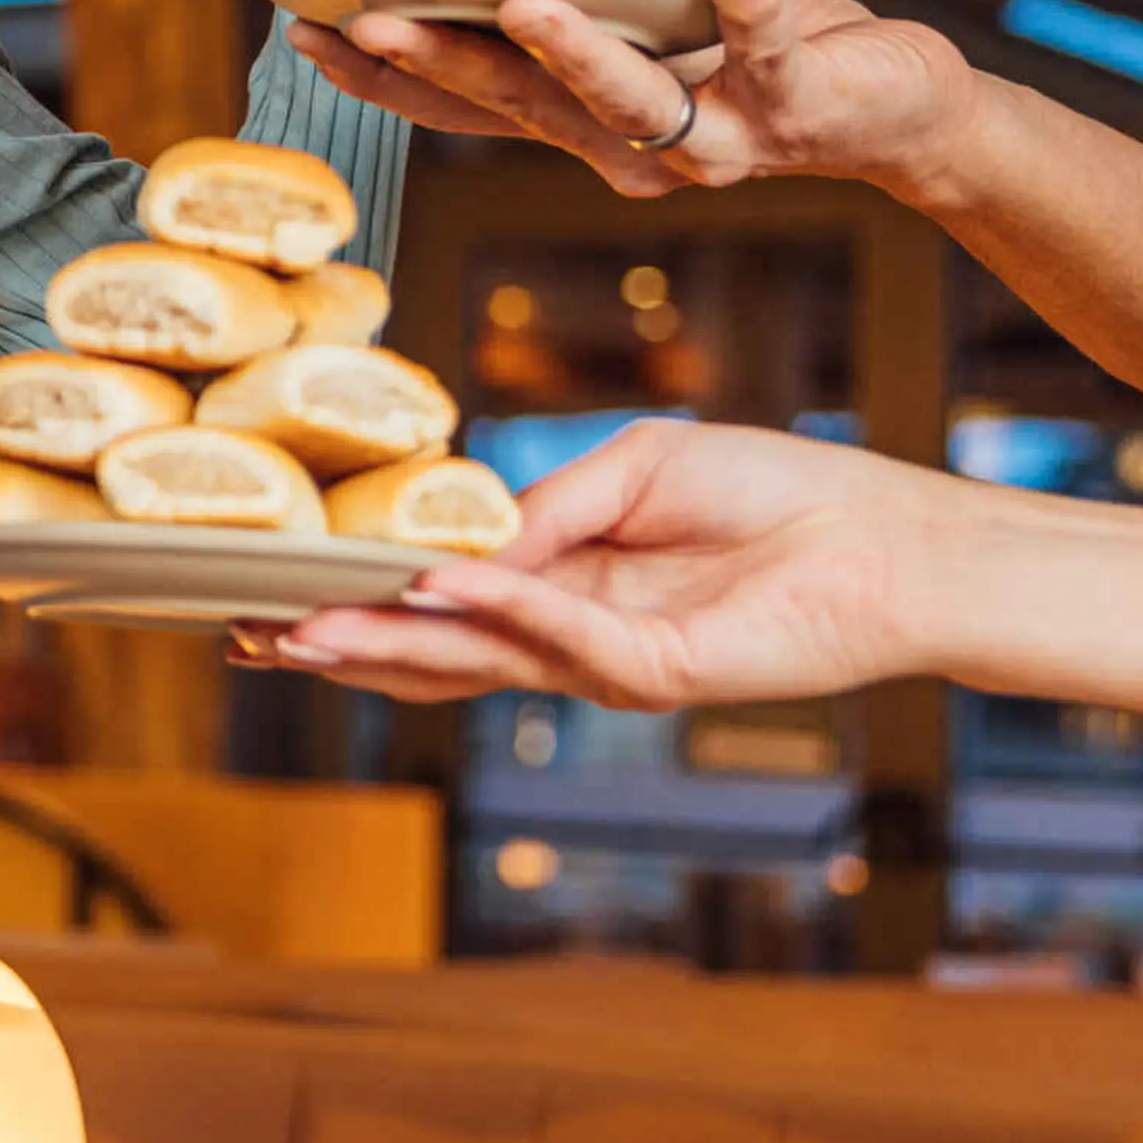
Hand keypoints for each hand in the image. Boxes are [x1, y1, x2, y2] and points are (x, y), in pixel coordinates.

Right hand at [245, 420, 1142, 724]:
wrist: (893, 539)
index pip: (441, 604)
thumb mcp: (635, 469)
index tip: (276, 591)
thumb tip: (453, 543)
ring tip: (300, 636)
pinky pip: (558, 639)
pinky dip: (492, 612)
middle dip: (341, 641)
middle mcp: (572, 635)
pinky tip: (429, 590)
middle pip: (435, 649)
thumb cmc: (780, 493)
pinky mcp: (658, 673)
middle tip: (249, 635)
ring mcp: (610, 662)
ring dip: (385, 647)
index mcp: (562, 585)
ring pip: (477, 662)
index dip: (360, 598)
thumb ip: (543, 507)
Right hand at [285, 0, 969, 201]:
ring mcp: (709, 140)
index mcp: (578, 123)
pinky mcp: (794, 105)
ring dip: (576, 54)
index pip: (461, 107)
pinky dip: (748, 1)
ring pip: (628, 102)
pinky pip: (764, 49)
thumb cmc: (749, 48)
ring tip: (527, 1)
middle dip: (440, 67)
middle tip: (367, 24)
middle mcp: (626, 149)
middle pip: (520, 109)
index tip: (306, 28)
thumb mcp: (645, 21)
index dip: (381, 80)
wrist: (893, 111)